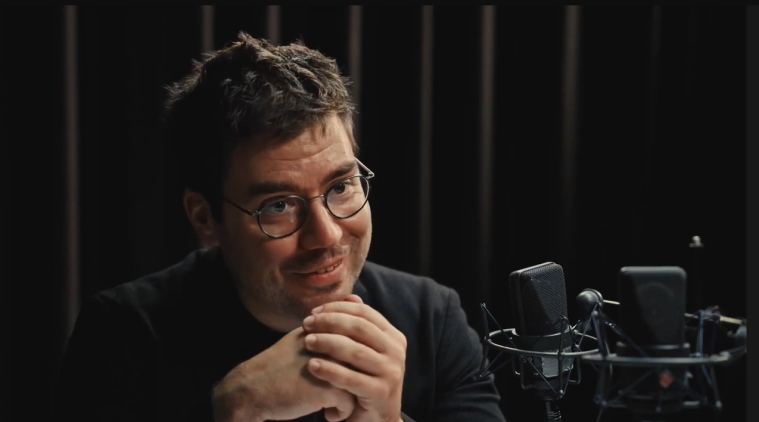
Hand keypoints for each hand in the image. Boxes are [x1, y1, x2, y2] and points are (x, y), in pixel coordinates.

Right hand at [211, 325, 356, 421]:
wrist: (252, 389)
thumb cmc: (281, 365)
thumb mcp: (305, 334)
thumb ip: (332, 321)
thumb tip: (356, 298)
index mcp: (327, 329)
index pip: (356, 343)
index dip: (349, 365)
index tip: (336, 376)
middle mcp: (332, 343)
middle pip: (360, 365)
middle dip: (353, 381)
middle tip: (336, 391)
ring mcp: (332, 364)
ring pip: (359, 384)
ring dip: (348, 398)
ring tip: (330, 402)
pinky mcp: (328, 387)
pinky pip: (349, 404)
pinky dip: (339, 413)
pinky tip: (325, 413)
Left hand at [302, 294, 406, 421]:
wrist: (377, 419)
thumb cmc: (366, 380)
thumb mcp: (367, 350)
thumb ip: (360, 325)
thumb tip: (350, 297)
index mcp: (393, 336)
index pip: (364, 313)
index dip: (338, 308)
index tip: (315, 311)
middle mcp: (396, 352)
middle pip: (359, 328)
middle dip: (329, 322)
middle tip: (307, 324)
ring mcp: (391, 372)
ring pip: (354, 351)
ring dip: (327, 343)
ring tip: (307, 341)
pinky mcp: (381, 393)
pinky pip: (350, 378)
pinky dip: (329, 369)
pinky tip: (312, 365)